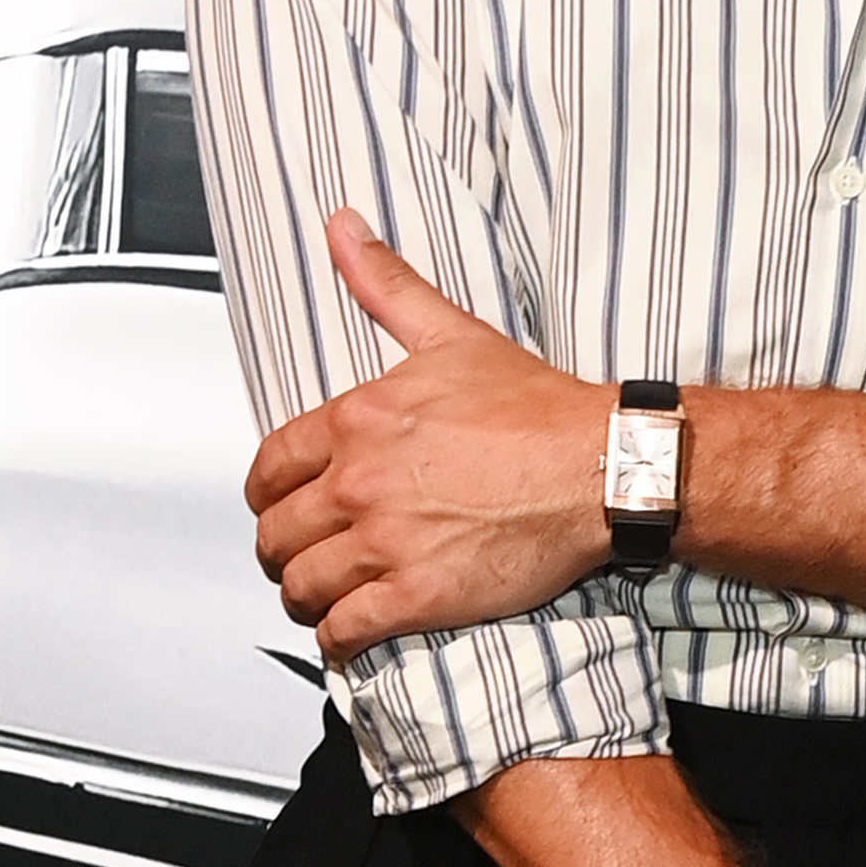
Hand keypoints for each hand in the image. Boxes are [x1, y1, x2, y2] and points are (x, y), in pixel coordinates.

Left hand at [247, 210, 614, 663]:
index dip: (266, 493)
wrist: (598, 467)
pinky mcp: (416, 596)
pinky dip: (337, 638)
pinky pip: (344, 631)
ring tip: (322, 596)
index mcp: (358, 421)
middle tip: (300, 555)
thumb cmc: (535, 407)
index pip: (269, 467)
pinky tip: (350, 631)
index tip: (278, 504)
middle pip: (276, 534)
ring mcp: (386, 543)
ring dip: (304, 596)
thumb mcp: (450, 333)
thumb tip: (342, 228)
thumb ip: (385, 284)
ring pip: (300, 586)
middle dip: (282, 548)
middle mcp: (361, 483)